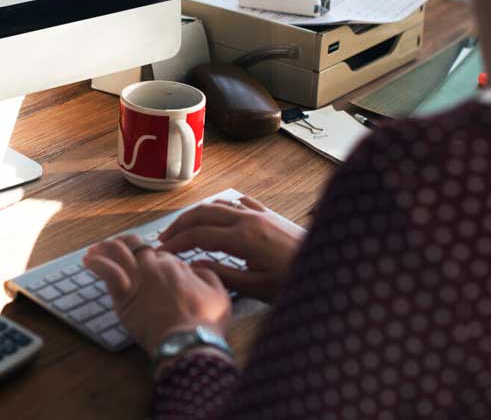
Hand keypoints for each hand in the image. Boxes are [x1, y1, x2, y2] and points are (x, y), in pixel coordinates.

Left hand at [84, 234, 230, 355]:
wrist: (189, 343)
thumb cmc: (206, 322)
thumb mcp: (220, 293)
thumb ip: (208, 274)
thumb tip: (196, 267)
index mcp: (176, 264)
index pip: (157, 253)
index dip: (150, 256)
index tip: (145, 260)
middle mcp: (155, 266)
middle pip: (135, 246)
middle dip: (125, 244)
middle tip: (116, 246)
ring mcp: (138, 279)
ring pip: (118, 253)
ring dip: (106, 248)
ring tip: (96, 249)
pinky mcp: (124, 296)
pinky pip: (107, 272)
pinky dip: (96, 263)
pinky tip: (88, 260)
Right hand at [158, 196, 303, 302]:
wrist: (329, 266)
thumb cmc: (294, 282)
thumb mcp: (258, 287)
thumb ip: (223, 275)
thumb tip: (195, 265)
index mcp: (243, 237)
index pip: (199, 235)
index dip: (176, 243)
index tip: (161, 252)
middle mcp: (248, 219)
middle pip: (203, 213)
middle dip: (180, 224)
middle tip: (164, 238)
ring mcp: (259, 214)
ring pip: (219, 205)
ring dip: (197, 214)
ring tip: (183, 228)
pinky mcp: (269, 215)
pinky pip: (239, 203)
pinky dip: (221, 206)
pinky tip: (217, 213)